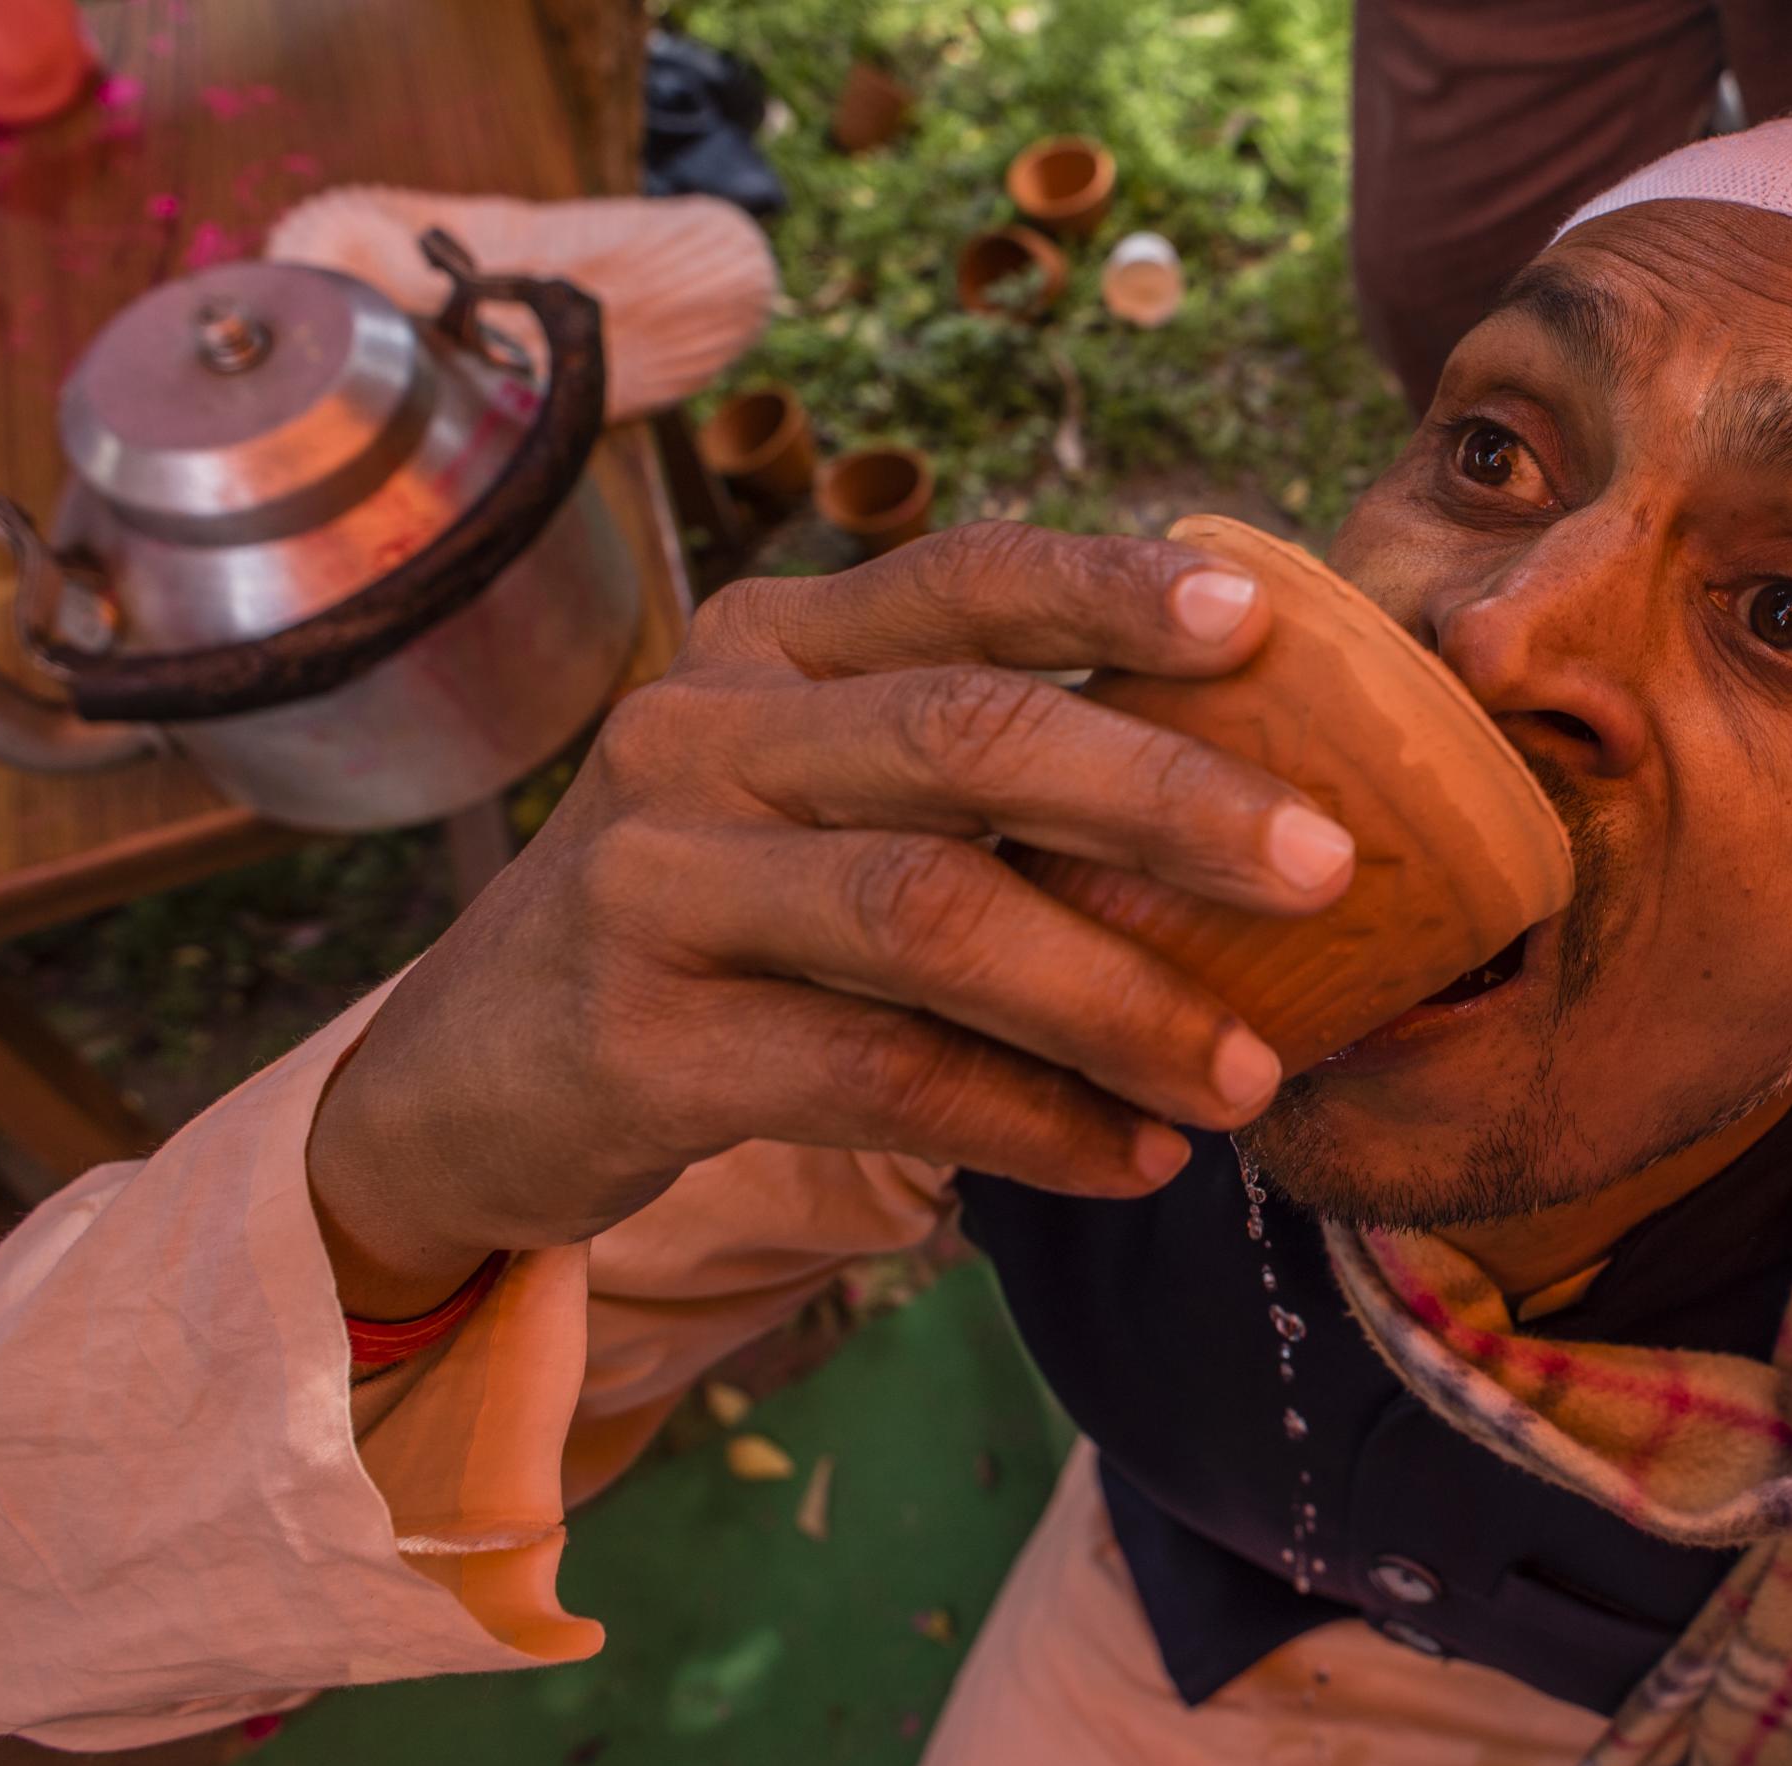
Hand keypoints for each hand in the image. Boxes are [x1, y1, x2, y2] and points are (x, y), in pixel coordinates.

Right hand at [307, 523, 1354, 1316]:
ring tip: (1249, 1074)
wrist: (466, 1077)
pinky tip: (1132, 1160)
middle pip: (965, 734)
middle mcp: (703, 729)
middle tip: (1325, 870)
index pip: (960, 578)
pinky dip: (1027, 1122)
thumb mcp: (809, 798)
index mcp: (771, 646)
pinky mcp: (640, 1036)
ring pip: (929, 913)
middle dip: (1165, 797)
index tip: (1264, 620)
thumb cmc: (711, 923)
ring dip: (1116, 1000)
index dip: (1113, 590)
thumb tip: (1245, 810)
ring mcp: (657, 877)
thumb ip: (967, 775)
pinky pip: (875, 1072)